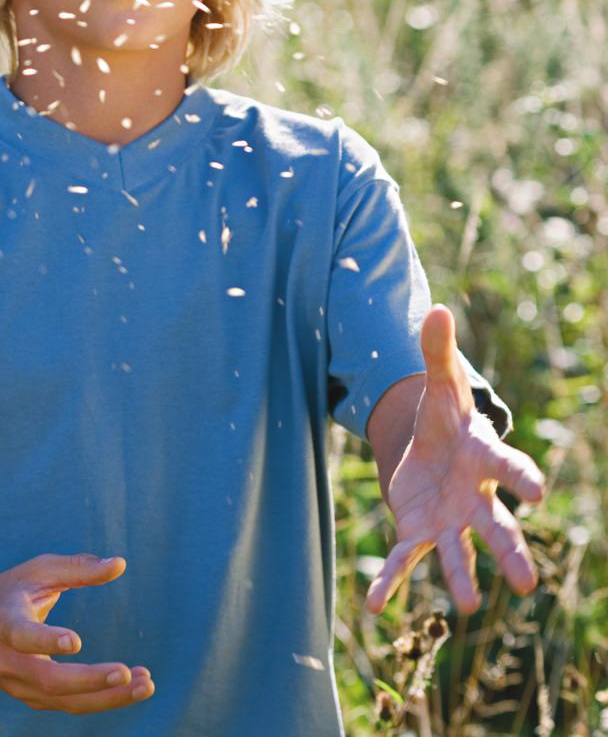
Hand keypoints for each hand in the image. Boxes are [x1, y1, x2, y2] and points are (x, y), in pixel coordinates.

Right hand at [0, 552, 153, 713]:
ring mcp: (19, 686)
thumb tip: (120, 564)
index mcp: (4, 622)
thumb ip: (78, 568)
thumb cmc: (10, 591)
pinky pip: (71, 705)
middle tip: (127, 672)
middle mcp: (8, 661)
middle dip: (89, 681)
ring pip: (64, 701)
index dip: (46, 640)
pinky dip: (103, 699)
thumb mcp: (37, 570)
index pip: (22, 636)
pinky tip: (134, 687)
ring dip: (107, 697)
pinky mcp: (33, 699)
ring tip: (146, 684)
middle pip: (48, 680)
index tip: (75, 641)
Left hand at [367, 305, 545, 613]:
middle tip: (525, 583)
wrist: (433, 450)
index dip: (523, 478)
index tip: (538, 492)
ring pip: (459, 553)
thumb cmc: (446, 418)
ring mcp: (450, 521)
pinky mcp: (419, 532)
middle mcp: (476, 498)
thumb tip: (435, 307)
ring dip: (462, 577)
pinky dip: (392, 582)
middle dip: (509, 552)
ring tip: (466, 607)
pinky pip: (407, 560)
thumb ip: (438, 352)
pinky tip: (376, 607)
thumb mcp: (439, 383)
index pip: (510, 467)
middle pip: (498, 528)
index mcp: (486, 458)